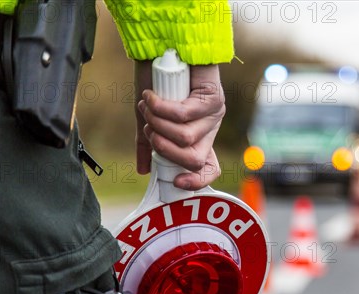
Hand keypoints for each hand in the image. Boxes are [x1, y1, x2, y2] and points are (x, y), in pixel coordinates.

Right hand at [134, 61, 224, 189]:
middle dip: (164, 148)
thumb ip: (147, 143)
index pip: (208, 170)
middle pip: (195, 159)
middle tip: (149, 129)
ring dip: (158, 124)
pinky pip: (184, 115)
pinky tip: (151, 96)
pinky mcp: (214, 98)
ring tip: (147, 105)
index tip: (176, 182)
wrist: (165, 47)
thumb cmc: (159, 82)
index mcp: (197, 140)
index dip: (197, 182)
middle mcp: (209, 130)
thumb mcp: (150, 117)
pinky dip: (160, 108)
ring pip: (186, 138)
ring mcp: (214, 116)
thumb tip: (144, 171)